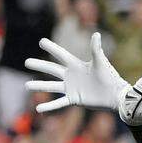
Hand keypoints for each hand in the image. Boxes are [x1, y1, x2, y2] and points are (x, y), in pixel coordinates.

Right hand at [26, 33, 141, 125]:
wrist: (115, 95)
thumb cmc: (110, 77)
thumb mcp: (100, 63)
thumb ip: (96, 49)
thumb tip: (96, 34)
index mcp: (77, 65)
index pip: (61, 55)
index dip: (52, 48)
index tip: (41, 41)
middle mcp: (72, 76)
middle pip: (52, 69)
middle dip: (39, 65)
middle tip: (26, 62)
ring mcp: (71, 88)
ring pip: (52, 86)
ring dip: (39, 86)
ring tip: (27, 86)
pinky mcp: (74, 99)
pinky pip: (59, 103)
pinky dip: (49, 106)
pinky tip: (38, 108)